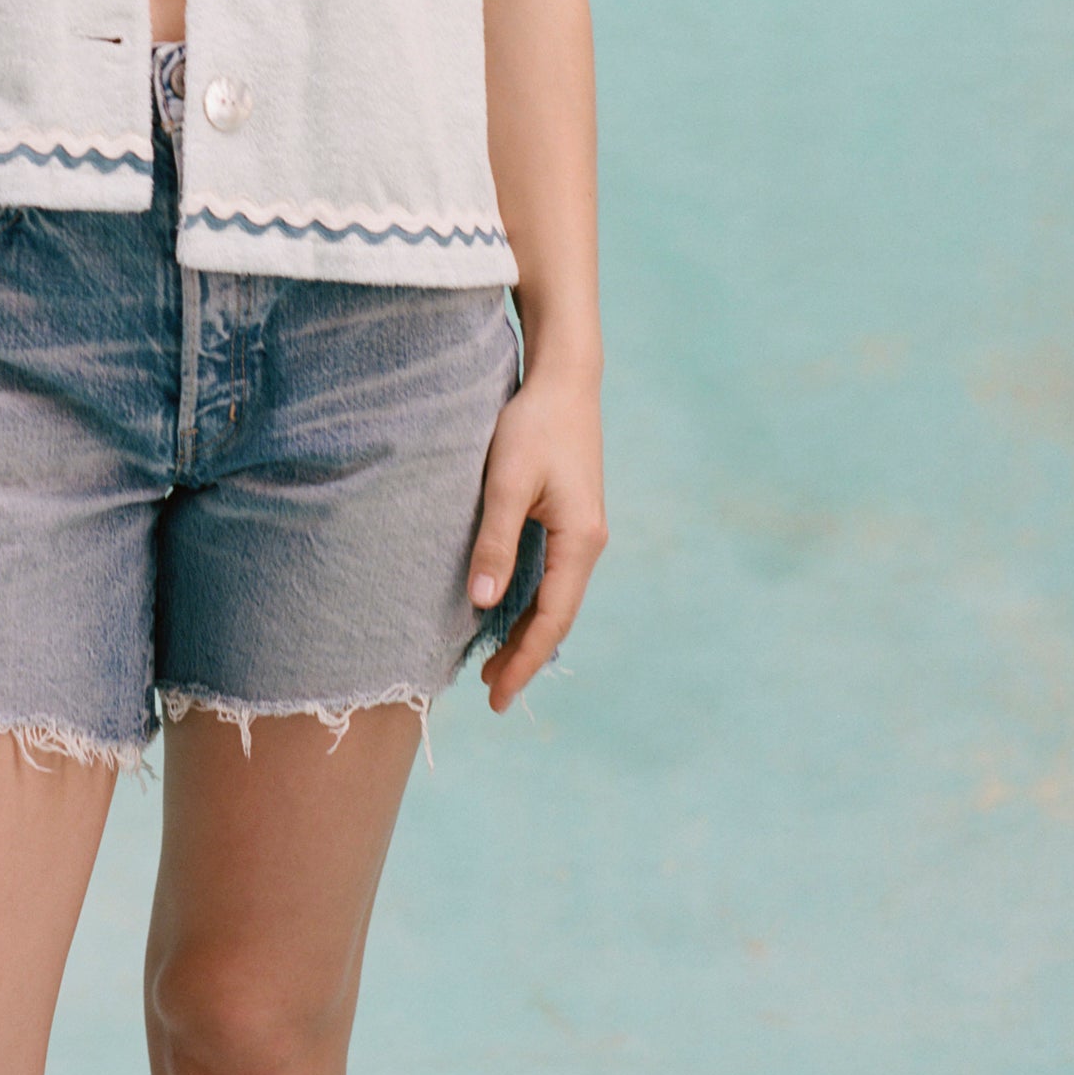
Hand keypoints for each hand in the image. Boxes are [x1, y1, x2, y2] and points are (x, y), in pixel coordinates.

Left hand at [467, 357, 606, 713]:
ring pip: (556, 598)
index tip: (497, 696)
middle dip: (526, 657)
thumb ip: (496, 541)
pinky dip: (531, 603)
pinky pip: (553, 576)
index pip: (552, 620)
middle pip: (558, 616)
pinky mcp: (571, 518)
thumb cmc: (533, 425)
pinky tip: (508, 612)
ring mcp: (582, 531)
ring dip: (528, 632)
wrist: (564, 379)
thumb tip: (484, 603)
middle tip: (491, 695)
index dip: (525, 662)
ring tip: (493, 664)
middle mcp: (588, 542)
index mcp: (580, 541)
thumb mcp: (507, 481)